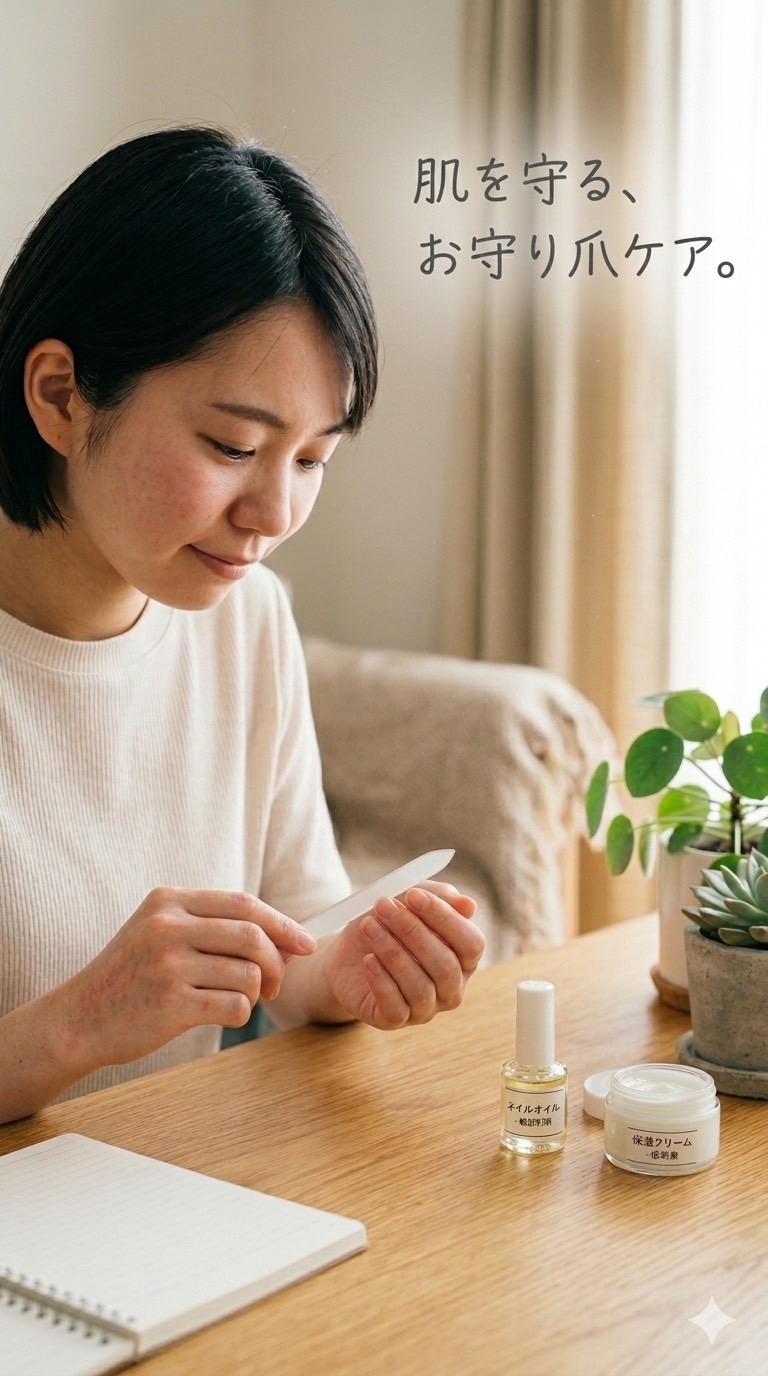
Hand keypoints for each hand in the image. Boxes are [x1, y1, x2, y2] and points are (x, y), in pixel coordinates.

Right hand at [63, 887, 316, 1069]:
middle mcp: (167, 927)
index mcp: (168, 901)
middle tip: (276, 982)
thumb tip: (289, 940)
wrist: (79, 1018)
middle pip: (252, 935)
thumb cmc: (132, 976)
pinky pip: (234, 1006)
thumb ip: (215, 927)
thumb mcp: (161, 932)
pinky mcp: (170, 1004)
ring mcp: (167, 965)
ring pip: (247, 973)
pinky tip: (223, 1014)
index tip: (305, 943)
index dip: (282, 923)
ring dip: (257, 992)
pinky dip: (241, 1013)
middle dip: (277, 961)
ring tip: (241, 999)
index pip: (243, 903)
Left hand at [322, 882, 483, 1029]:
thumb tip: (469, 905)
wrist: (347, 955)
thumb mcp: (408, 902)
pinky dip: (381, 980)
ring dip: (392, 951)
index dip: (445, 918)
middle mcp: (450, 988)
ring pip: (420, 987)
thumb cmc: (386, 925)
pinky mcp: (395, 1020)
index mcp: (464, 959)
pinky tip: (368, 959)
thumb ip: (438, 897)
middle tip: (383, 906)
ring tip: (368, 926)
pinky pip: (396, 1007)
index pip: (471, 943)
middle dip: (412, 930)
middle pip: (445, 965)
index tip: (414, 895)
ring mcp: (425, 1008)